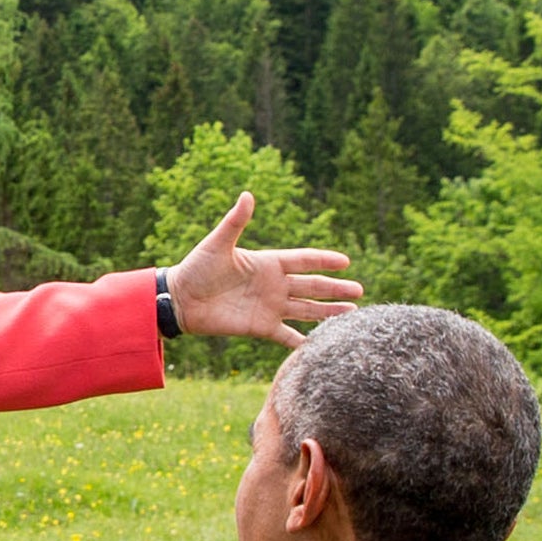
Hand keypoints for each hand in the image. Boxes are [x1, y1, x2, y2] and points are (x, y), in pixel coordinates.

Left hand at [167, 193, 361, 346]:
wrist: (181, 300)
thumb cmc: (197, 268)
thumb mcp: (218, 244)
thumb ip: (235, 222)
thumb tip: (247, 195)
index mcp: (268, 263)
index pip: (303, 260)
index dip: (324, 261)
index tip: (345, 261)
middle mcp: (274, 285)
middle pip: (312, 286)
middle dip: (335, 289)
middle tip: (360, 291)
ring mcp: (270, 307)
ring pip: (307, 310)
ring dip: (328, 312)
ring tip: (352, 314)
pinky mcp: (261, 327)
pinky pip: (287, 336)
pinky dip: (303, 342)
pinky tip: (320, 345)